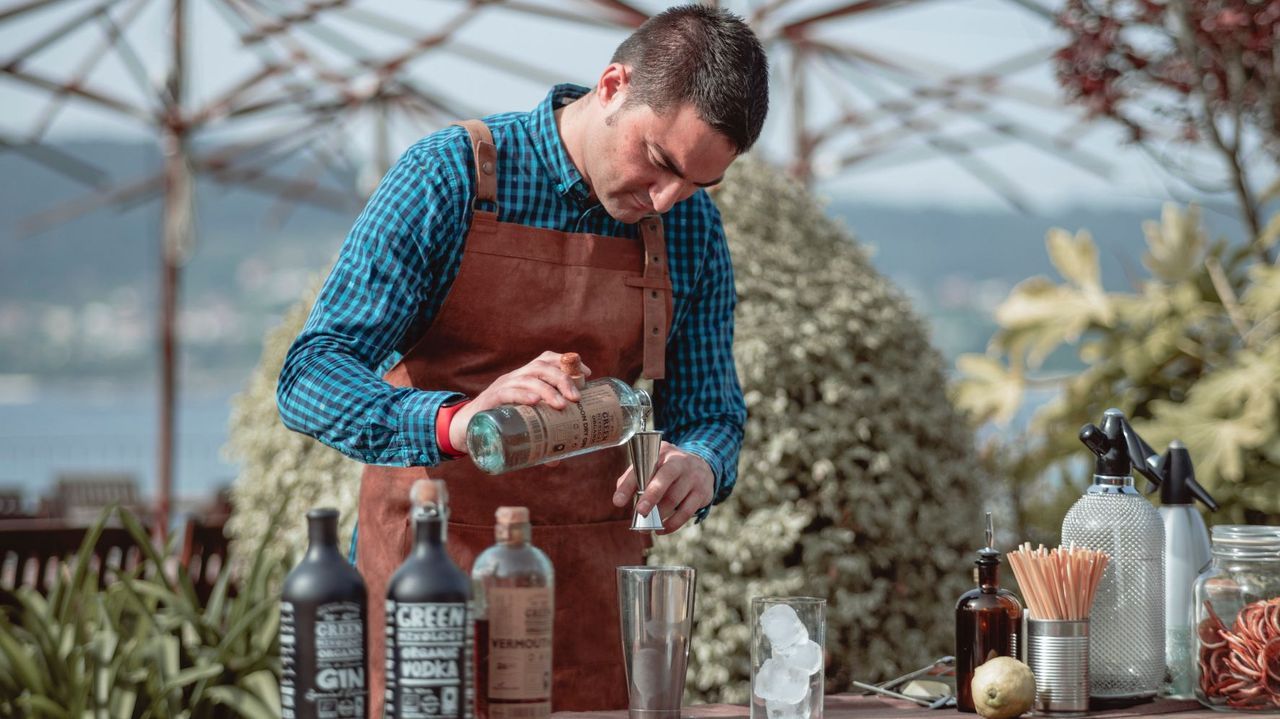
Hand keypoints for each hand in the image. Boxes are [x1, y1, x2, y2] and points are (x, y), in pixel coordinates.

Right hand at [449, 351, 590, 451]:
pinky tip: (535, 402)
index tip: (587, 374)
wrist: (462, 431)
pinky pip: (507, 392)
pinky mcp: (489, 400)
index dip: (567, 363)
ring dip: (547, 389)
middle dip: (562, 378)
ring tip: (561, 405)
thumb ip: (538, 440)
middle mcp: (514, 378)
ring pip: (527, 378)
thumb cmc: (495, 426)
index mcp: (524, 379)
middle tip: (576, 398)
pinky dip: (522, 395)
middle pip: (541, 366)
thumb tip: (558, 460)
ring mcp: (501, 387)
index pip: (546, 360)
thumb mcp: (520, 427)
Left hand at [611, 443, 713, 532]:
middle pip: (665, 479)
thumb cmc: (668, 468)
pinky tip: (662, 529)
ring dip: (659, 516)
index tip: (618, 502)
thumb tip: (619, 499)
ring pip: (675, 499)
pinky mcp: (702, 493)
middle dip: (650, 497)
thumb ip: (634, 478)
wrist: (702, 466)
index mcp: (662, 452)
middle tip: (640, 513)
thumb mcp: (652, 465)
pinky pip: (686, 512)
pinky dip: (673, 524)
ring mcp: (693, 477)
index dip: (629, 485)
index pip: (643, 467)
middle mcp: (680, 462)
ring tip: (646, 527)